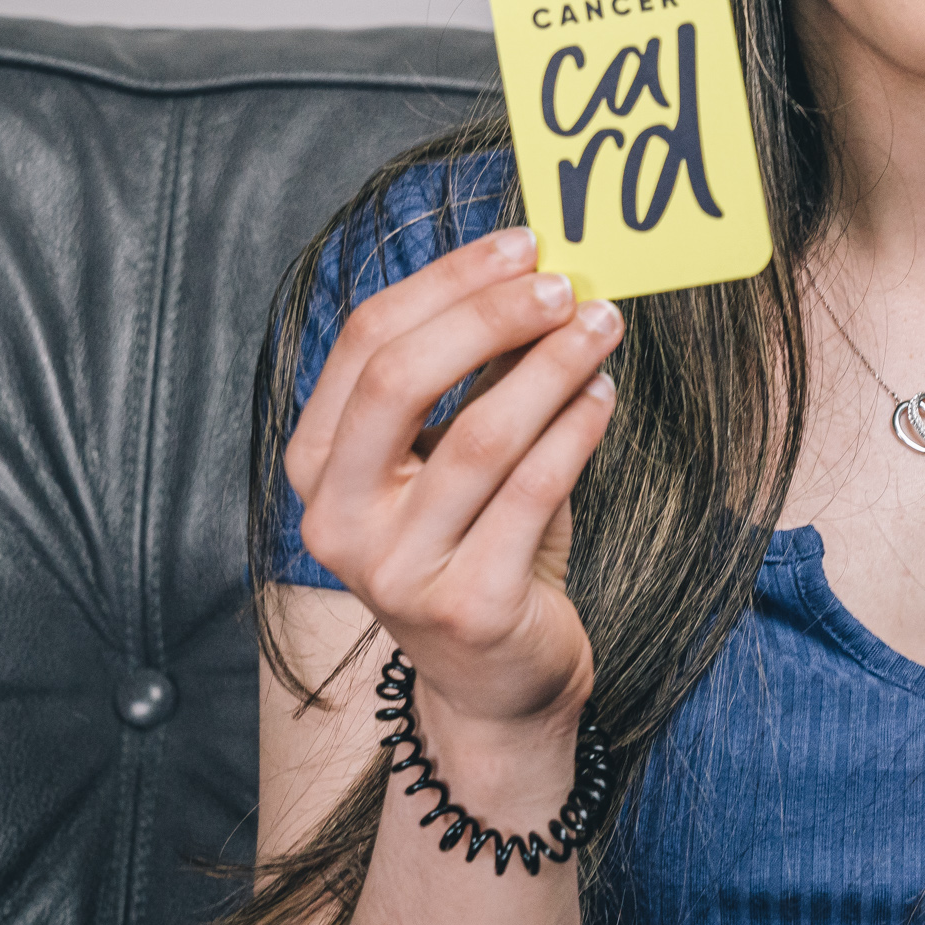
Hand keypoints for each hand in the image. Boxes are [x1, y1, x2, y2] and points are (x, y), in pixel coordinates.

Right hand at [283, 226, 619, 736]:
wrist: (498, 680)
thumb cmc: (481, 541)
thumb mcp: (457, 454)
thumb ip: (477, 377)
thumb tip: (538, 273)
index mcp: (319, 463)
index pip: (367, 341)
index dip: (449, 281)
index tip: (523, 244)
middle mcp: (338, 517)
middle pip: (401, 379)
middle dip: (491, 316)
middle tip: (567, 284)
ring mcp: (394, 569)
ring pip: (479, 436)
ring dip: (551, 367)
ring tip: (604, 328)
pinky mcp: (466, 606)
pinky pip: (533, 493)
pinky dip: (577, 430)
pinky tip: (605, 395)